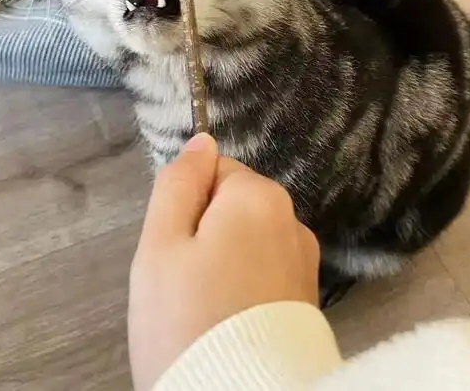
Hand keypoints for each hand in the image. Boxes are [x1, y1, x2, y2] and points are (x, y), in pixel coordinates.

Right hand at [128, 134, 319, 390]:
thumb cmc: (186, 321)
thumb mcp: (160, 246)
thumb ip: (178, 185)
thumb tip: (201, 141)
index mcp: (260, 197)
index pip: (212, 173)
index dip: (186, 209)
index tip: (176, 253)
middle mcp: (293, 222)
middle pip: (232, 209)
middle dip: (205, 238)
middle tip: (182, 287)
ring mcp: (306, 265)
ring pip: (247, 246)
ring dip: (224, 267)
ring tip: (204, 314)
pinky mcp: (309, 303)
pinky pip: (265, 278)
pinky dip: (245, 295)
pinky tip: (229, 328)